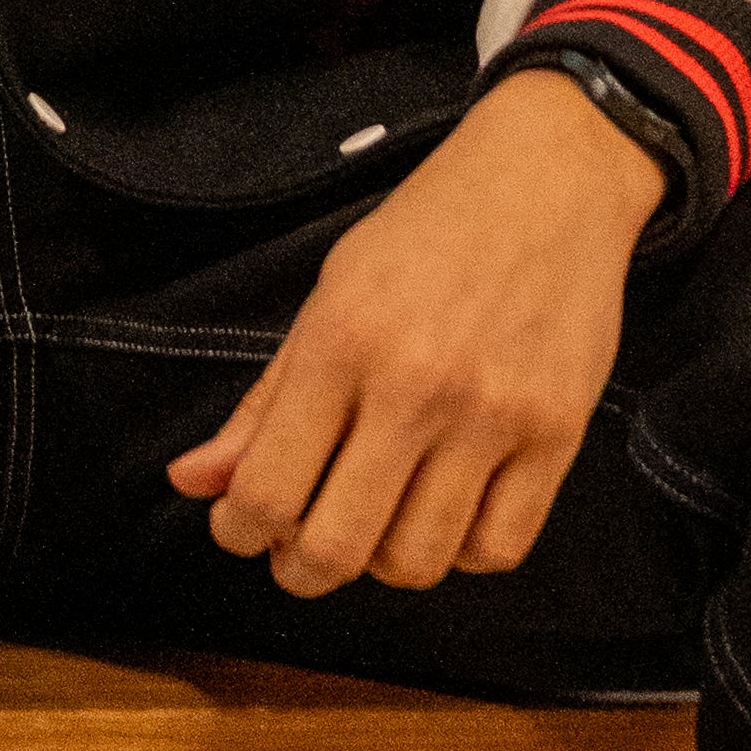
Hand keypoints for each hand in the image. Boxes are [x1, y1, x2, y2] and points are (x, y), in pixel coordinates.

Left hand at [167, 71, 666, 598]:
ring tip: (374, 525)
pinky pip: (496, 550)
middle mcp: (415, 385)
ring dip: (381, 565)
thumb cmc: (426, 233)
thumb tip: (192, 482)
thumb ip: (265, 398)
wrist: (547, 180)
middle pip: (337, 547)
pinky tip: (444, 513)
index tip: (240, 528)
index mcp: (342, 340)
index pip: (268, 486)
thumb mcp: (329, 293)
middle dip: (301, 570)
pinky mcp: (558, 434)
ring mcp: (493, 415)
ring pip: (417, 562)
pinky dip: (459, 554)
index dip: (239, 531)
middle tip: (298, 554)